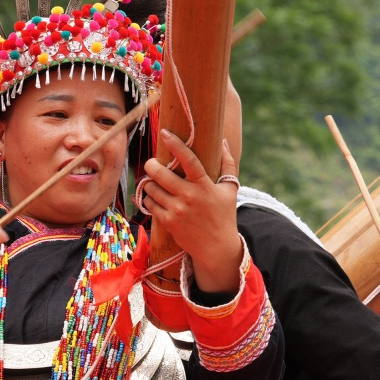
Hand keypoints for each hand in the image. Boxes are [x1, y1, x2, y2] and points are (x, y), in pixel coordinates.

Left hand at [142, 132, 243, 292]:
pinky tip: (156, 197)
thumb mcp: (229, 190)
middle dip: (151, 165)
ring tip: (155, 183)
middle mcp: (189, 197)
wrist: (216, 247)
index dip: (176, 145)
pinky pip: (150, 204)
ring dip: (150, 183)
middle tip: (152, 164)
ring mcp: (177, 210)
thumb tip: (224, 142)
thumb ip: (228, 164)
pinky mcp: (168, 222)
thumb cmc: (224, 215)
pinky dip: (150, 198)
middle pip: (160, 174)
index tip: (165, 132)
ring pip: (151, 188)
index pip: (189, 161)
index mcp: (204, 186)